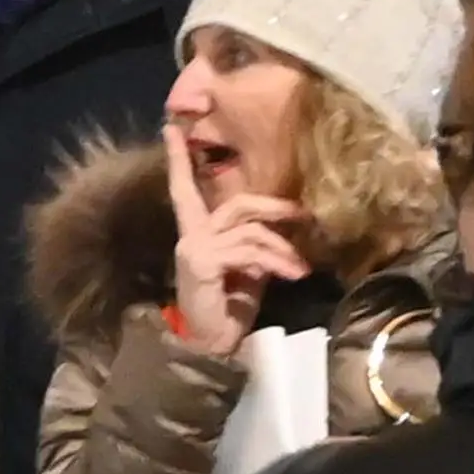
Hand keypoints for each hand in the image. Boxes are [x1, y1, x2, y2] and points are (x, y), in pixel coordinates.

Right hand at [164, 124, 310, 353]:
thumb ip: (256, 246)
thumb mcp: (247, 270)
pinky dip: (273, 262)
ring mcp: (194, 247)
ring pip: (249, 230)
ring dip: (282, 248)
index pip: (185, 190)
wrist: (211, 345)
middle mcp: (191, 235)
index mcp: (197, 233)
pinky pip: (247, 251)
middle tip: (302, 213)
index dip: (179, 160)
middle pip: (237, 203)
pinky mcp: (203, 261)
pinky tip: (288, 275)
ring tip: (301, 268)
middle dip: (274, 206)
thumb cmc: (228, 309)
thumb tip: (283, 230)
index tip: (170, 128)